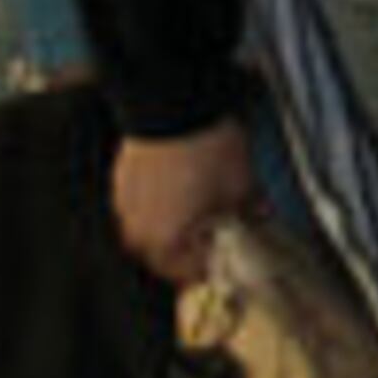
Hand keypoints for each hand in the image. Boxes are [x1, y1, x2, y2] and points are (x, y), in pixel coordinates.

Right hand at [114, 118, 261, 286]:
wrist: (174, 105)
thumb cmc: (208, 150)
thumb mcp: (241, 185)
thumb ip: (248, 214)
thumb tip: (257, 219)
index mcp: (165, 244)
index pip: (192, 272)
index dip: (217, 263)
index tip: (232, 252)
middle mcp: (137, 234)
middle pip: (169, 254)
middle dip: (196, 244)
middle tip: (221, 226)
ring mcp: (124, 208)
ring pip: (155, 229)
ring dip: (178, 223)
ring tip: (204, 200)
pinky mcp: (120, 183)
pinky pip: (143, 206)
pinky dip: (163, 202)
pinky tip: (183, 182)